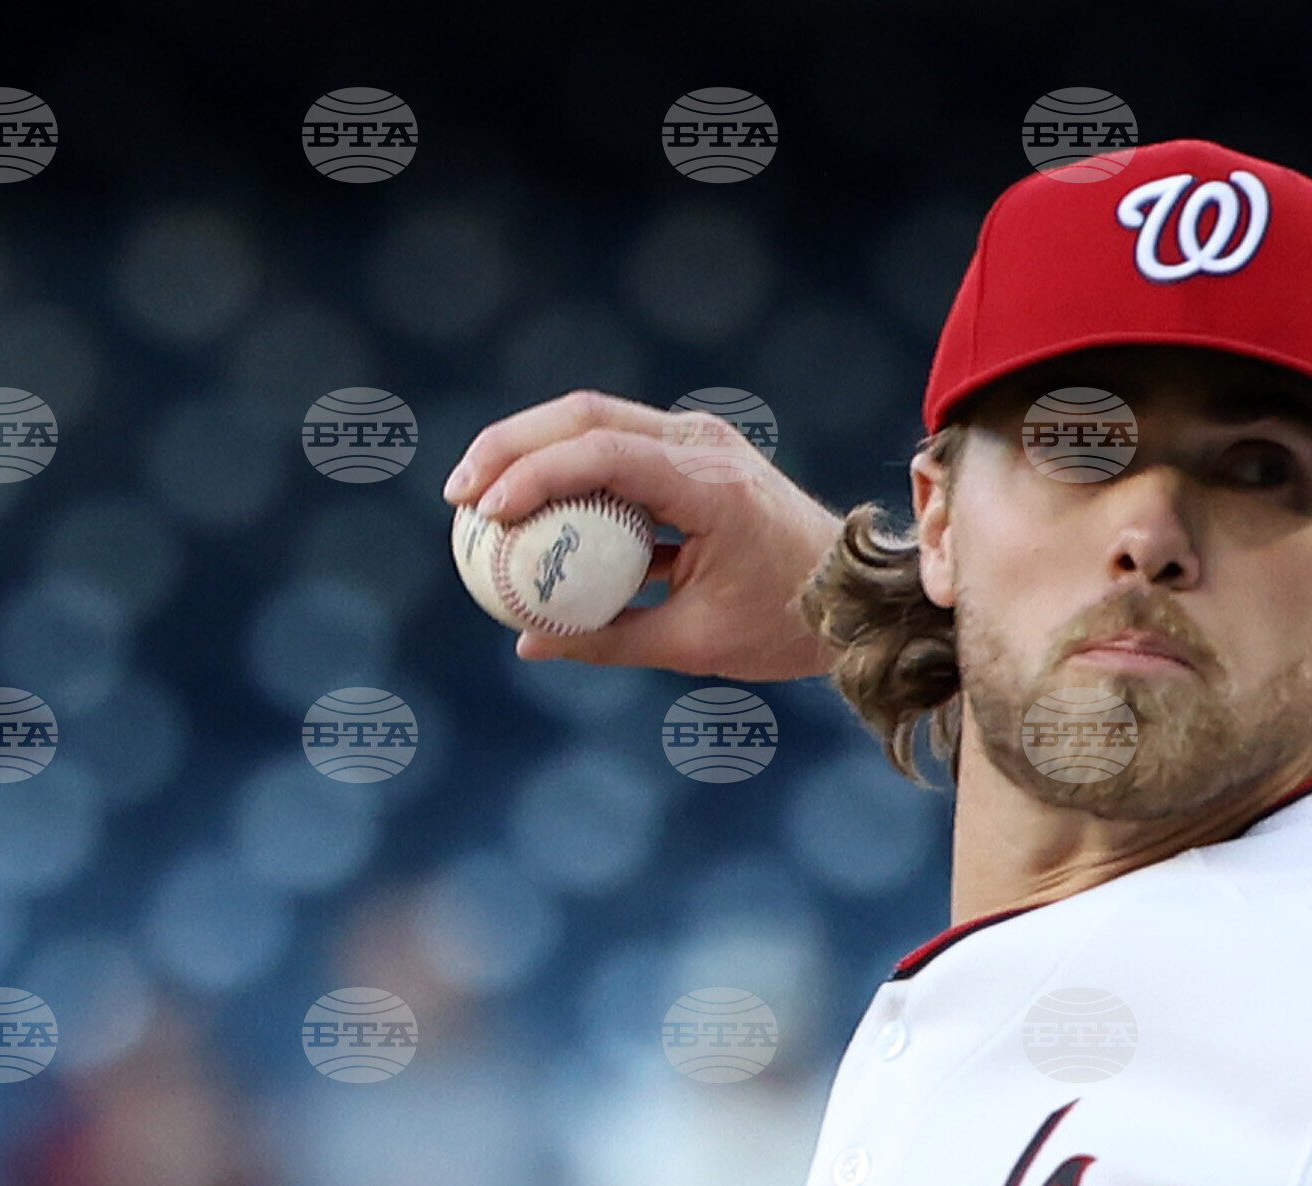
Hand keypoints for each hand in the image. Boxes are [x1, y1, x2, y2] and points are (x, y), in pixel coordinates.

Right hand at [442, 389, 844, 676]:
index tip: (484, 515)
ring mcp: (696, 440)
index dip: (533, 477)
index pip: (601, 454)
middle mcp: (699, 442)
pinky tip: (527, 508)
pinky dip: (566, 471)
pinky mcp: (691, 454)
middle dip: (510, 446)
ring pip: (593, 420)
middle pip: (583, 414)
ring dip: (531, 451)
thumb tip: (527, 640)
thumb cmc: (784, 626)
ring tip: (478, 496)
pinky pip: (614, 448)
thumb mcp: (692, 644)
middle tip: (456, 494)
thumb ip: (607, 640)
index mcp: (706, 482)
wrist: (854, 597)